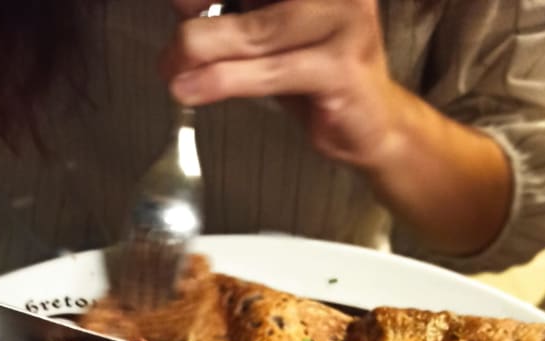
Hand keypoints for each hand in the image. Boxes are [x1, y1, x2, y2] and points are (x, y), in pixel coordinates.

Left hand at [163, 0, 395, 170]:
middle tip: (171, 46)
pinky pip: (271, 72)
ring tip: (173, 70)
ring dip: (203, 51)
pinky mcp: (342, 68)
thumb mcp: (273, 32)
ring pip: (256, 33)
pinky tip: (195, 89)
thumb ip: (238, 14)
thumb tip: (182, 4)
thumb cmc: (322, 73)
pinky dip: (225, 81)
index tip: (182, 5)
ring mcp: (345, 21)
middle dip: (201, 21)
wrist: (373, 124)